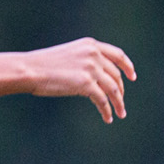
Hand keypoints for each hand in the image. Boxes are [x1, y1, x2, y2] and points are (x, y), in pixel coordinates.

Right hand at [23, 37, 137, 121]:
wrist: (30, 69)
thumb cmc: (44, 65)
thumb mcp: (69, 55)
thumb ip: (85, 60)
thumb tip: (98, 78)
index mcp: (90, 45)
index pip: (118, 55)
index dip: (128, 66)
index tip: (133, 76)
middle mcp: (94, 54)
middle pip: (116, 75)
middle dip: (121, 91)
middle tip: (121, 103)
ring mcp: (91, 68)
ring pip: (113, 89)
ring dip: (118, 103)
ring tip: (120, 114)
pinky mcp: (86, 84)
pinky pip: (102, 100)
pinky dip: (107, 111)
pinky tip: (107, 118)